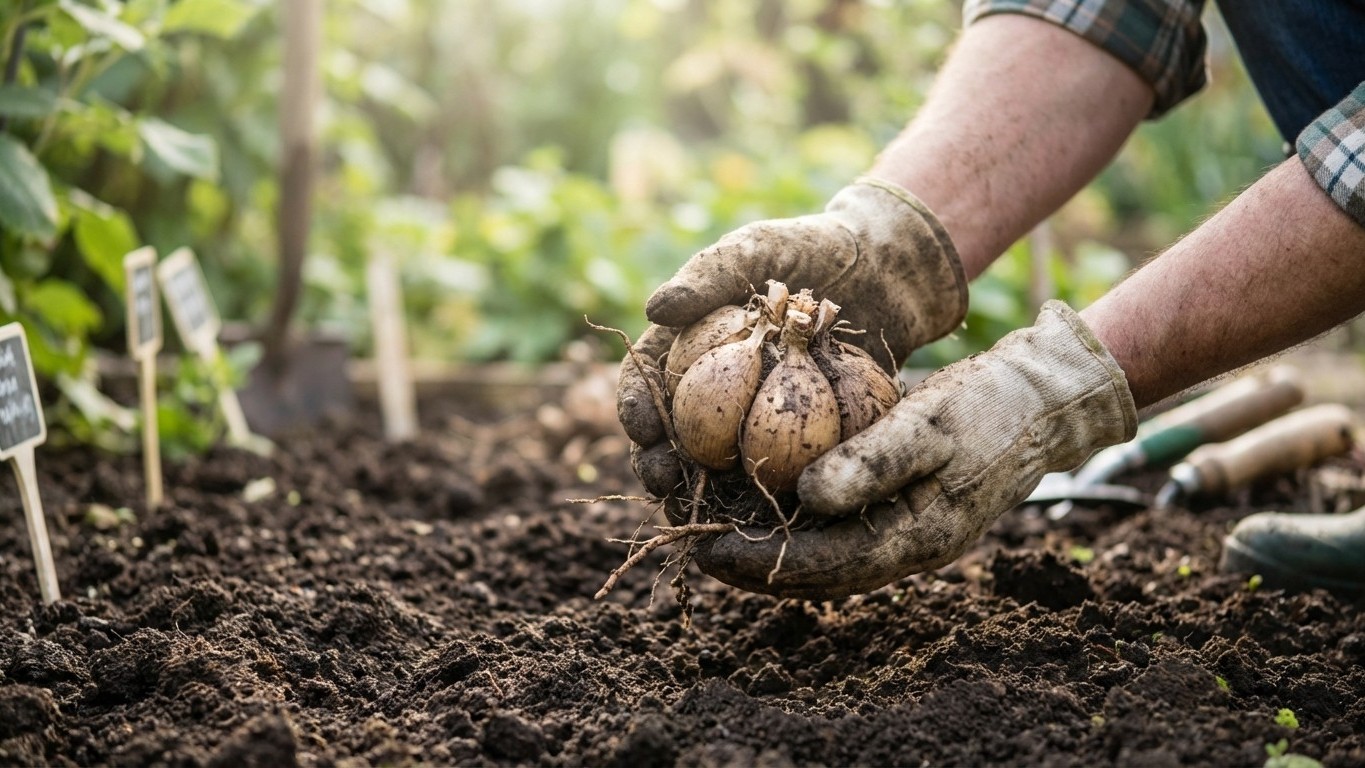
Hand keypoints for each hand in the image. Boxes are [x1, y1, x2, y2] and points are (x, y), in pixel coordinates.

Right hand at [617, 178, 967, 496]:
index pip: (647, 381)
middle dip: (659, 464)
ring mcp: (759, 417)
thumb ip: (709, 274)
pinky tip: (760, 514)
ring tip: (694, 511)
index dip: (636, 407)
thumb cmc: (816, 247)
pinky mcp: (805, 438)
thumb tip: (653, 309)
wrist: (891, 267)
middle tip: (661, 481)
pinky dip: (765, 497)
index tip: (642, 428)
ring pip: (718, 467)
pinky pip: (780, 472)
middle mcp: (719, 387)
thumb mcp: (760, 248)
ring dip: (699, 494)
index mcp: (692, 344)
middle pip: (674, 436)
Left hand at [691, 301, 1137, 599]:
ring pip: (822, 554)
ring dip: (768, 546)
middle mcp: (905, 547)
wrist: (1039, 401)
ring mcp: (904, 530)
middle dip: (752, 564)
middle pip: (815, 573)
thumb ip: (870, 463)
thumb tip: (804, 497)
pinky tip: (757, 496)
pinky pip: (835, 527)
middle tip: (691, 544)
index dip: (760, 563)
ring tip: (711, 528)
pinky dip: (793, 519)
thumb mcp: (928, 426)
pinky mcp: (899, 506)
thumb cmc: (987, 409)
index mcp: (915, 539)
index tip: (704, 547)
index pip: (823, 568)